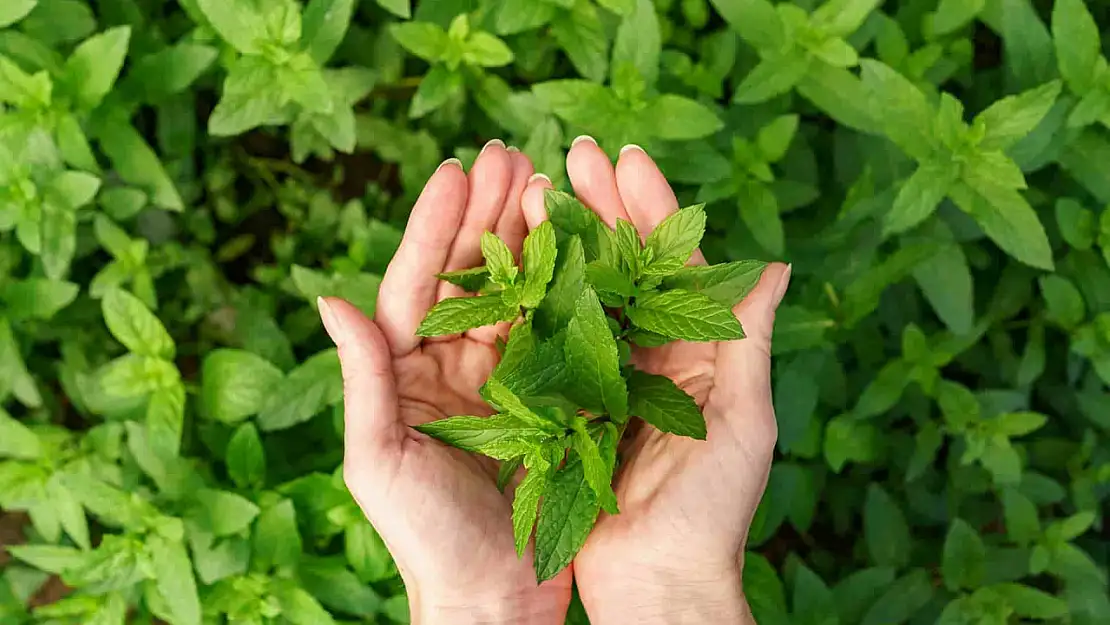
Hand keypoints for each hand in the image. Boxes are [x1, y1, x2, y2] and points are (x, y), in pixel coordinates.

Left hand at [319, 142, 571, 624]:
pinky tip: (581, 247)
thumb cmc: (426, 539)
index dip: (436, 226)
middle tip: (509, 152)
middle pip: (469, 275)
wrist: (493, 598)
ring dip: (528, 236)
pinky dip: (566, 287)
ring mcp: (502, 379)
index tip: (457, 170)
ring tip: (547, 180)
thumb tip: (330, 298)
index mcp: (405, 374)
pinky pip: (554, 332)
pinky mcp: (546, 399)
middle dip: (487, 212)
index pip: (417, 284)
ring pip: (515, 292)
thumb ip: (363, 378)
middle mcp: (451, 367)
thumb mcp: (380, 459)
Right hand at [521, 138, 790, 624]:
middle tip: (573, 153)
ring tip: (538, 187)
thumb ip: (746, 342)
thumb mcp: (742, 422)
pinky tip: (514, 258)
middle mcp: (652, 355)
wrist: (657, 583)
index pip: (676, 264)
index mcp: (699, 352)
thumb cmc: (712, 512)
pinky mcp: (567, 405)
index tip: (625, 158)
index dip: (653, 209)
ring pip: (584, 293)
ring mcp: (607, 377)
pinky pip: (550, 342)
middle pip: (626, 266)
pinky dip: (535, 299)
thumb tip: (775, 265)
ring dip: (565, 240)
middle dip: (602, 207)